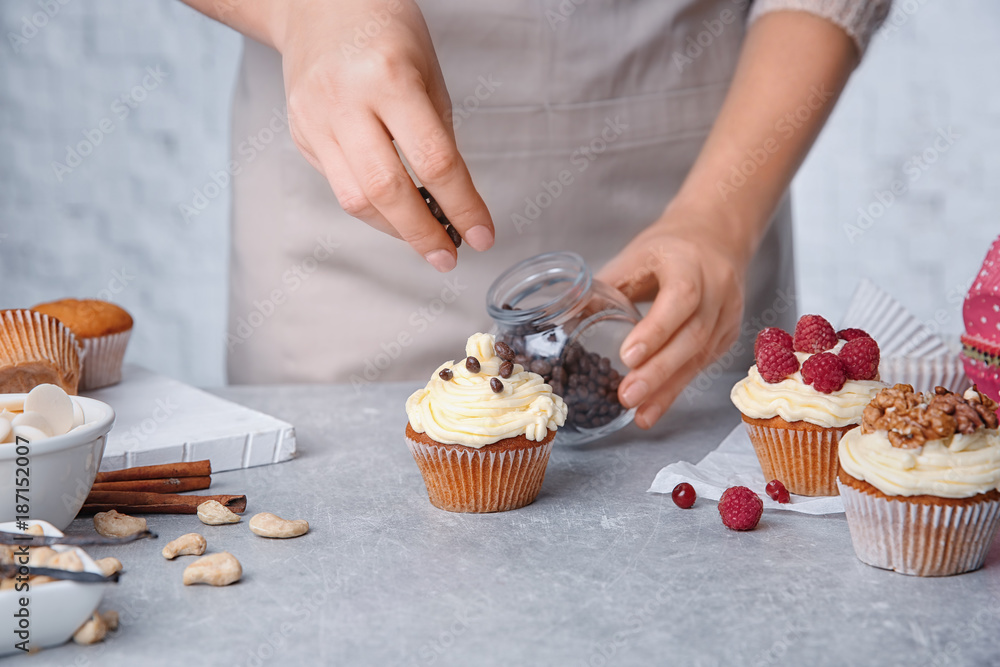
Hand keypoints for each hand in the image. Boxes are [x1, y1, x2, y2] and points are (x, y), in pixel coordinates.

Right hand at [275, 0, 493, 270]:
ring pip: (355, 199)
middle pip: (387, 191)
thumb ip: (438, 133)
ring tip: (425, 239)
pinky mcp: (300, 134)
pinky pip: (338, 185)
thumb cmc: (382, 28)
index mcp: (389, 78)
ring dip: (395, 229)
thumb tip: (452, 197)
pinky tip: (394, 211)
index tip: (481, 234)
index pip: (434, 160)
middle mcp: (346, 101)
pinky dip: (371, 206)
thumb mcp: (427, 70)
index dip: (462, 206)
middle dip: (423, 234)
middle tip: (449, 256)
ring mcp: (315, 120)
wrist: (315, 3)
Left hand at [596, 204, 746, 428]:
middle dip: (658, 371)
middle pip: (692, 336)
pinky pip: (701, 366)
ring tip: (638, 414)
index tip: (627, 357)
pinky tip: (653, 408)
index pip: (680, 298)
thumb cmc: (668, 248)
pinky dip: (675, 389)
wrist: (715, 237)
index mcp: (690, 263)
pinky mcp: (726, 335)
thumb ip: (603, 288)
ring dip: (667, 390)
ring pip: (699, 358)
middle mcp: (716, 290)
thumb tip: (563, 321)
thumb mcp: (634, 256)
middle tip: (627, 396)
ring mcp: (727, 314)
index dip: (656, 330)